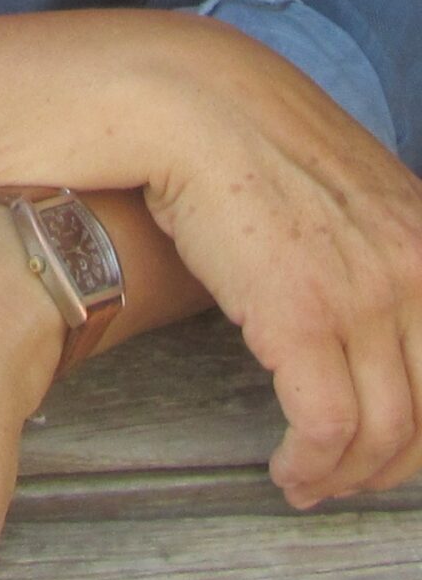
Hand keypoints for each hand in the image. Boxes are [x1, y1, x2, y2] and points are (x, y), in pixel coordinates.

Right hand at [139, 24, 421, 507]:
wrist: (181, 97)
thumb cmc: (237, 130)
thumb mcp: (337, 178)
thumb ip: (369, 234)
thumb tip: (358, 291)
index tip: (392, 444)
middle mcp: (417, 270)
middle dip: (396, 462)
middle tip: (352, 476)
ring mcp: (365, 294)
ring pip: (388, 430)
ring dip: (349, 474)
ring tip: (312, 483)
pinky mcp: (302, 315)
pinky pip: (328, 425)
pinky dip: (313, 466)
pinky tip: (289, 471)